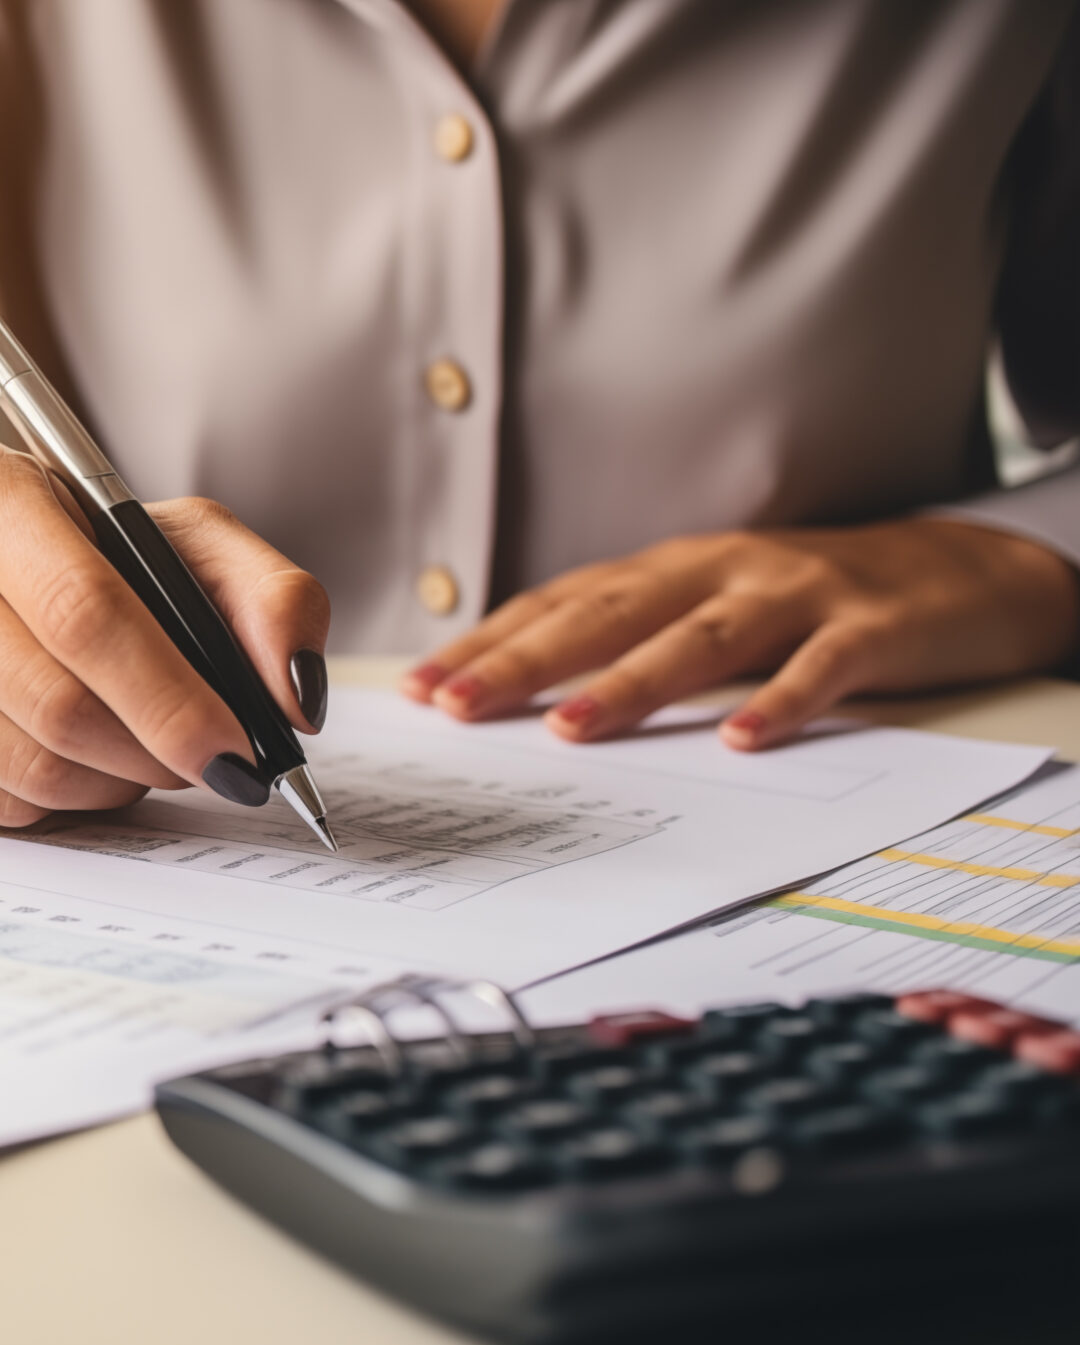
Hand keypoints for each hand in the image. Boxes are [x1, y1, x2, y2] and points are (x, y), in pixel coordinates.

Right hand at [0, 441, 328, 825]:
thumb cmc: (69, 560)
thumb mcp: (174, 542)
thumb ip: (263, 594)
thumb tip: (293, 692)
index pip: (81, 608)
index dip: (171, 691)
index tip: (240, 746)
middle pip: (54, 701)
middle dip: (154, 748)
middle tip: (209, 760)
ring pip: (26, 767)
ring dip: (114, 780)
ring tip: (139, 749)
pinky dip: (59, 801)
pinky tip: (71, 757)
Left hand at [401, 519, 1079, 747]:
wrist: (961, 569)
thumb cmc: (809, 602)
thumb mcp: (710, 609)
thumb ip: (633, 640)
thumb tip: (525, 693)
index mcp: (672, 571)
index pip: (563, 603)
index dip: (491, 642)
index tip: (419, 687)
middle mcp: (720, 571)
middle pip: (608, 614)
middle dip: (527, 660)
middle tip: (457, 704)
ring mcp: (795, 596)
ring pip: (701, 638)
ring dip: (631, 682)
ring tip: (569, 726)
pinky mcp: (870, 628)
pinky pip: (820, 667)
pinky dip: (780, 701)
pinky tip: (740, 739)